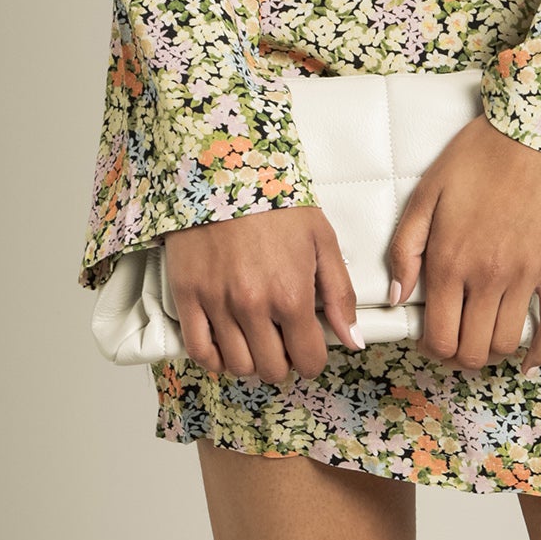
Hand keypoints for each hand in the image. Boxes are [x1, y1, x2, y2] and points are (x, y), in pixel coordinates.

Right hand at [163, 206, 364, 383]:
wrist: (225, 170)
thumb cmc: (276, 201)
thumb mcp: (322, 240)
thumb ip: (340, 294)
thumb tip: (353, 340)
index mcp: (292, 294)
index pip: (308, 360)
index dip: (312, 359)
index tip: (308, 348)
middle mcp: (254, 307)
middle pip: (272, 370)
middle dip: (283, 362)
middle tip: (282, 341)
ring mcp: (218, 304)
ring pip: (237, 366)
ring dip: (250, 361)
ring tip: (256, 339)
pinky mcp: (188, 297)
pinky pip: (199, 352)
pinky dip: (214, 358)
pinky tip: (225, 343)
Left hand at [385, 114, 540, 374]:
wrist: (532, 133)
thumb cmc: (475, 157)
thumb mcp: (426, 193)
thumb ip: (406, 248)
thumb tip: (398, 297)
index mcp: (450, 261)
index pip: (438, 337)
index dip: (431, 349)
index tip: (430, 338)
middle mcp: (487, 277)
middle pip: (472, 351)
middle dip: (459, 356)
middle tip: (456, 340)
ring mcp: (525, 276)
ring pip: (508, 344)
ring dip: (493, 352)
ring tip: (484, 337)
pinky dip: (540, 353)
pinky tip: (527, 360)